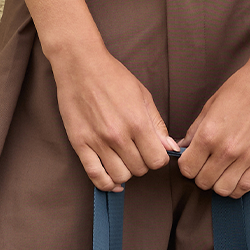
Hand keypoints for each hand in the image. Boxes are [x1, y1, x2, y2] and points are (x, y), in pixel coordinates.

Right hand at [51, 40, 175, 191]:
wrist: (80, 65)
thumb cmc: (113, 77)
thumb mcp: (143, 96)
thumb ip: (157, 125)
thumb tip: (169, 148)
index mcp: (137, 122)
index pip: (157, 161)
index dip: (158, 158)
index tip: (153, 151)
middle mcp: (118, 136)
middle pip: (139, 170)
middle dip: (142, 164)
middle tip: (137, 152)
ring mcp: (97, 141)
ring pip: (119, 176)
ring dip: (126, 173)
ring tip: (124, 160)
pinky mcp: (80, 144)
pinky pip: (95, 175)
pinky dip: (106, 184)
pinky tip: (113, 181)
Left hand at [176, 56, 249, 196]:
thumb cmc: (240, 89)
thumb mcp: (209, 106)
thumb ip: (195, 131)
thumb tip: (182, 147)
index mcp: (208, 134)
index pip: (187, 169)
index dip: (186, 166)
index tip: (191, 160)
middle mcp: (225, 149)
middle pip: (203, 182)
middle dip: (200, 175)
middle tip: (205, 165)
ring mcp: (245, 157)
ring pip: (222, 189)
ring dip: (218, 183)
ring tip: (220, 171)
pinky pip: (245, 187)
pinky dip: (236, 187)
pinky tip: (234, 176)